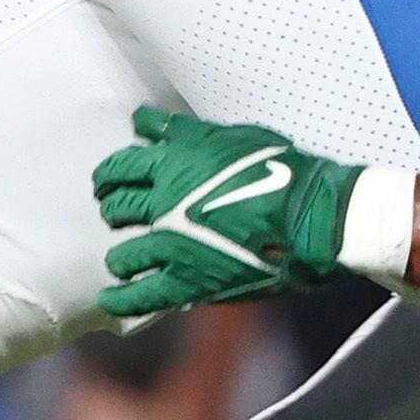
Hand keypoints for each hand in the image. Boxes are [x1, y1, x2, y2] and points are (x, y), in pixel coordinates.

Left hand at [90, 107, 359, 318]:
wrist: (311, 217)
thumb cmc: (280, 170)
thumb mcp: (231, 138)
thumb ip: (182, 132)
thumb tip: (142, 120)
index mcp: (173, 165)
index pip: (120, 166)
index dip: (109, 173)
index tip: (108, 179)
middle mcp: (163, 205)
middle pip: (117, 207)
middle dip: (113, 210)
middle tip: (118, 214)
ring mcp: (171, 246)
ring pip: (122, 255)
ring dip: (121, 256)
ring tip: (125, 259)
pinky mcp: (187, 282)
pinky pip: (141, 296)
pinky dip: (122, 300)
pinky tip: (112, 300)